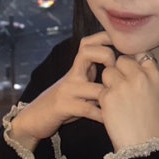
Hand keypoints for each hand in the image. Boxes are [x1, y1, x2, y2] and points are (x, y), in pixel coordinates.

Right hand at [10, 32, 117, 148]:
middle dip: (106, 56)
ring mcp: (67, 90)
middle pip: (86, 52)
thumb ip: (94, 77)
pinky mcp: (64, 106)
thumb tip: (120, 72)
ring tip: (123, 101)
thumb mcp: (78, 86)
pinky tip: (110, 120)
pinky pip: (87, 109)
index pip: (88, 43)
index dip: (104, 38)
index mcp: (76, 68)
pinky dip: (101, 115)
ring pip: (94, 86)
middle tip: (118, 72)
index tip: (123, 44)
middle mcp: (72, 75)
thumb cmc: (64, 103)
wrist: (35, 118)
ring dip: (110, 94)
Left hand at [97, 53, 158, 150]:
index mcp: (155, 76)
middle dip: (119, 71)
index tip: (132, 73)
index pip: (142, 54)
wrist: (145, 147)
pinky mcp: (108, 97)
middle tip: (121, 88)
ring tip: (117, 100)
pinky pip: (101, 89)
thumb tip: (136, 64)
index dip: (134, 63)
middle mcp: (140, 77)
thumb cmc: (154, 124)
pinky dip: (104, 99)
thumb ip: (149, 77)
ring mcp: (123, 85)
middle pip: (122, 60)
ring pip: (108, 72)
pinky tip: (112, 111)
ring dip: (109, 83)